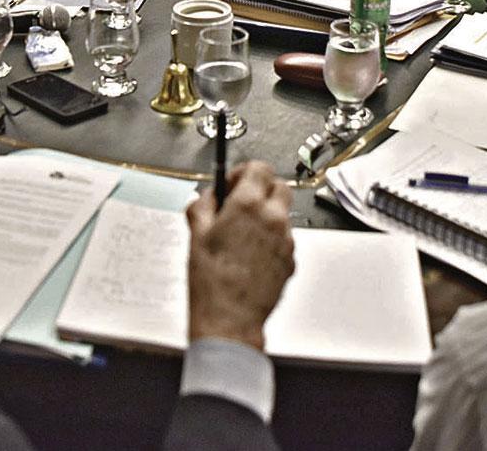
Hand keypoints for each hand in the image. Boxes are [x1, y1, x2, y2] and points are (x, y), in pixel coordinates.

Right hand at [185, 162, 294, 350]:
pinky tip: (250, 255)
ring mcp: (286, 239)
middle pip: (278, 185)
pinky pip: (284, 238)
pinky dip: (271, 239)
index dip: (243, 172)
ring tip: (242, 236)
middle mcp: (273, 218)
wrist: (230, 319)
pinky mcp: (291, 259)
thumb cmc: (212, 281)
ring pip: (282, 213)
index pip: (258, 168)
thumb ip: (203, 206)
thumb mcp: (196, 235)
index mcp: (249, 205)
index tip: (233, 182)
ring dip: (266, 216)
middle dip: (261, 189)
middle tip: (240, 203)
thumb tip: (208, 196)